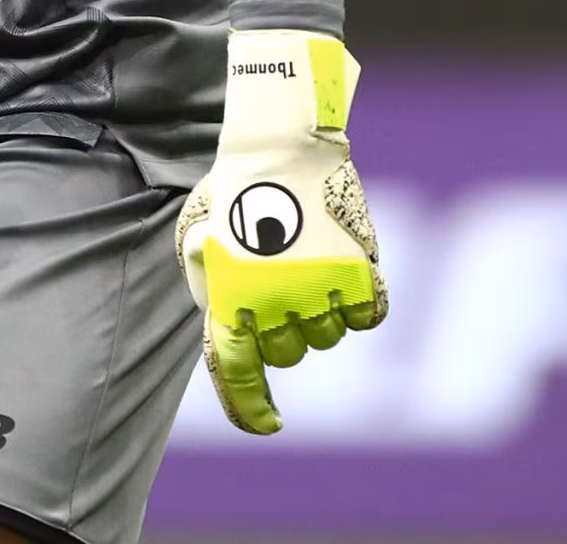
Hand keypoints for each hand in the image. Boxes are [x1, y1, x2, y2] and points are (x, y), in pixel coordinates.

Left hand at [175, 29, 387, 433]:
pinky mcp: (360, 273)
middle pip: (287, 354)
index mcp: (229, 295)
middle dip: (283, 332)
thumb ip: (208, 285)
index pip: (237, 371)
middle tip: (282, 285)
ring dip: (320, 313)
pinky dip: (360, 305)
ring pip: (328, 337)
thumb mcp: (197, 236)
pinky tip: (347, 276)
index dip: (250, 408)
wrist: (280, 141)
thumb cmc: (233, 185)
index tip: (268, 425)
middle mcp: (273, 303)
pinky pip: (368, 317)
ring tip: (307, 262)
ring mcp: (319, 290)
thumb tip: (228, 322)